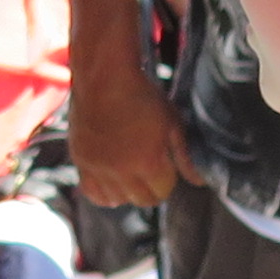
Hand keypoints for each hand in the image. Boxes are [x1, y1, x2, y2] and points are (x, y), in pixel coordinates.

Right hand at [67, 60, 184, 208]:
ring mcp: (98, 167)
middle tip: (149, 168)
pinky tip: (111, 178)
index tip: (164, 165)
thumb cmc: (142, 97)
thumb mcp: (172, 123)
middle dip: (150, 188)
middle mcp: (121, 171)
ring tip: (130, 171)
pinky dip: (103, 191)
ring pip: (117, 200)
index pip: (162, 192)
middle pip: (141, 200)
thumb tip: (198, 181)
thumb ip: (184, 156)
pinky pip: (91, 192)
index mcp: (149, 164)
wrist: (104, 78)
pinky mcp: (80, 160)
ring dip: (127, 191)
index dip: (167, 180)